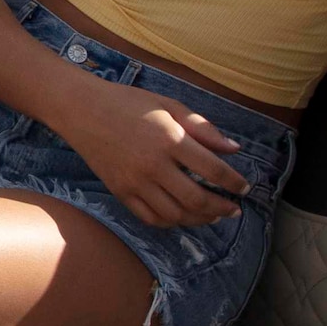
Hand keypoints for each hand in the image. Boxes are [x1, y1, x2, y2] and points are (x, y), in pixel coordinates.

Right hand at [70, 82, 257, 230]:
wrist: (82, 109)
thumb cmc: (128, 103)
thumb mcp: (169, 105)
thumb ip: (203, 127)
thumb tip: (233, 149)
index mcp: (170, 139)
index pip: (213, 170)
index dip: (234, 182)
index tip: (244, 188)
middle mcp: (154, 165)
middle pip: (197, 199)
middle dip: (221, 208)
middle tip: (233, 210)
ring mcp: (135, 182)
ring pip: (175, 215)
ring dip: (199, 219)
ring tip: (211, 215)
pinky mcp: (121, 192)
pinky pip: (150, 218)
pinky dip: (171, 222)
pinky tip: (182, 215)